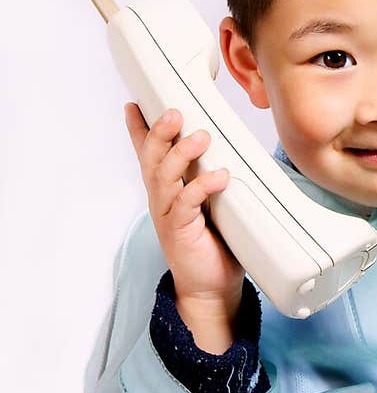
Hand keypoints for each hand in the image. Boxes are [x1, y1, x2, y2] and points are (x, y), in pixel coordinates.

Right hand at [123, 104, 243, 322]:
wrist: (210, 287)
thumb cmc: (212, 242)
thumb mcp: (207, 202)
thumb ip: (208, 177)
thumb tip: (226, 149)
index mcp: (166, 190)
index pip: (147, 155)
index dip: (139, 130)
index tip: (133, 105)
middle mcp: (161, 200)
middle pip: (152, 160)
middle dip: (159, 133)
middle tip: (175, 112)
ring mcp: (167, 216)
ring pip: (164, 178)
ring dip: (181, 155)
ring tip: (201, 137)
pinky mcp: (179, 232)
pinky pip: (186, 204)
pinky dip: (201, 187)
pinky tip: (219, 176)